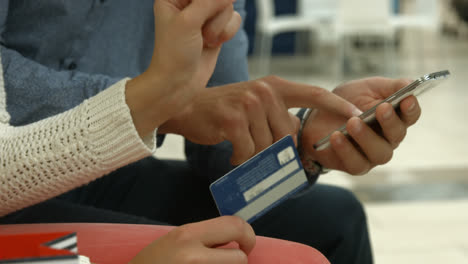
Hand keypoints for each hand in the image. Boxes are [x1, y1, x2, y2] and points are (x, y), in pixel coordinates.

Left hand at [126, 0, 241, 136]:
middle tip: (201, 30)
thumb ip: (210, 1)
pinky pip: (234, 21)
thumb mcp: (189, 21)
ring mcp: (204, 17)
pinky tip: (212, 44)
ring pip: (228, 8)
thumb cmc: (174, 54)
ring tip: (205, 40)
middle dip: (215, 14)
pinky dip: (227, 33)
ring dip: (220, 26)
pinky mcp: (216, 30)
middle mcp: (189, 4)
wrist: (178, 84)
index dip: (209, 1)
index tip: (206, 14)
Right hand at [129, 216, 255, 263]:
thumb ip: (202, 237)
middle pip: (240, 258)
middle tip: (230, 262)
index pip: (234, 225)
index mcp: (187, 235)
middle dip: (238, 261)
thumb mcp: (174, 241)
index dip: (247, 235)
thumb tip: (234, 238)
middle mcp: (194, 256)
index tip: (245, 245)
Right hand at [159, 76, 360, 164]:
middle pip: (286, 135)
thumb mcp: (256, 106)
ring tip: (239, 148)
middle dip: (274, 151)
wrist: (187, 108)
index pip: (313, 93)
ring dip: (253, 155)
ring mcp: (249, 102)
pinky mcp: (233, 118)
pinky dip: (240, 158)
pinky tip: (231, 153)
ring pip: (266, 146)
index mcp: (276, 86)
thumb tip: (296, 145)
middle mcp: (265, 90)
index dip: (337, 104)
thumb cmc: (224, 111)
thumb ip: (278, 118)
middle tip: (256, 152)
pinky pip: (248, 151)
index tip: (357, 114)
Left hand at [301, 77, 421, 174]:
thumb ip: (389, 87)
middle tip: (381, 108)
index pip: (410, 115)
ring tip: (352, 122)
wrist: (317, 118)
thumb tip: (410, 84)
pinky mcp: (356, 166)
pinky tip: (336, 137)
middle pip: (397, 134)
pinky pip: (356, 163)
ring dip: (367, 137)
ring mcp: (373, 154)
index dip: (411, 108)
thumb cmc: (346, 101)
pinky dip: (346, 150)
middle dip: (390, 121)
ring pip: (380, 153)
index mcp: (395, 117)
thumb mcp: (366, 88)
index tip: (407, 99)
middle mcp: (389, 138)